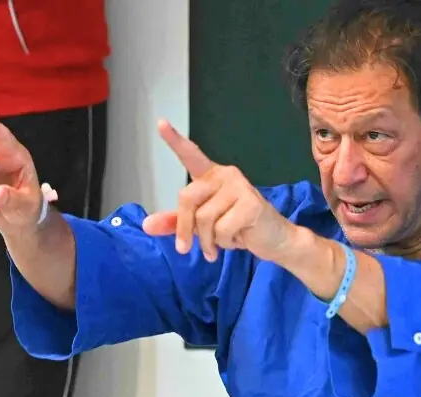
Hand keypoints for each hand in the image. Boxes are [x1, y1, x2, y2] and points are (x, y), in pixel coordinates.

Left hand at [143, 120, 294, 261]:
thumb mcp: (202, 226)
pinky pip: (222, 229)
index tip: (160, 123)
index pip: (191, 155)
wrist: (274, 239)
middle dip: (184, 228)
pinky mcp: (251, 203)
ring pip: (204, 218)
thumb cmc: (238, 228)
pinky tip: (238, 239)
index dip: (175, 140)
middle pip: (187, 198)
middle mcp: (225, 175)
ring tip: (220, 244)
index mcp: (211, 176)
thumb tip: (147, 225)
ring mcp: (239, 187)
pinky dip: (225, 243)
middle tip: (185, 248)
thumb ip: (176, 223)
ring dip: (207, 241)